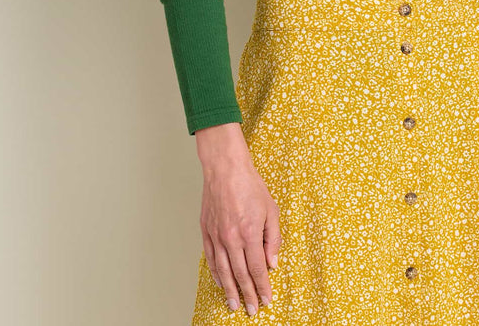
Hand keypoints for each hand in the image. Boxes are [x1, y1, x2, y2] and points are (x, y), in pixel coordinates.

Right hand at [195, 123, 281, 314]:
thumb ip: (272, 238)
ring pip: (224, 271)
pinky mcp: (206, 232)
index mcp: (249, 233)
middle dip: (248, 294)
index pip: (257, 268)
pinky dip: (216, 274)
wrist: (225, 168)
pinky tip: (221, 283)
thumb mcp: (270, 209)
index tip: (267, 299)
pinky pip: (211, 259)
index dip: (263, 287)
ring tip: (234, 305)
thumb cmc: (250, 185)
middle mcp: (231, 238)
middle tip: (252, 310)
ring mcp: (216, 236)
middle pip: (240, 274)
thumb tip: (272, 263)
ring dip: (230, 291)